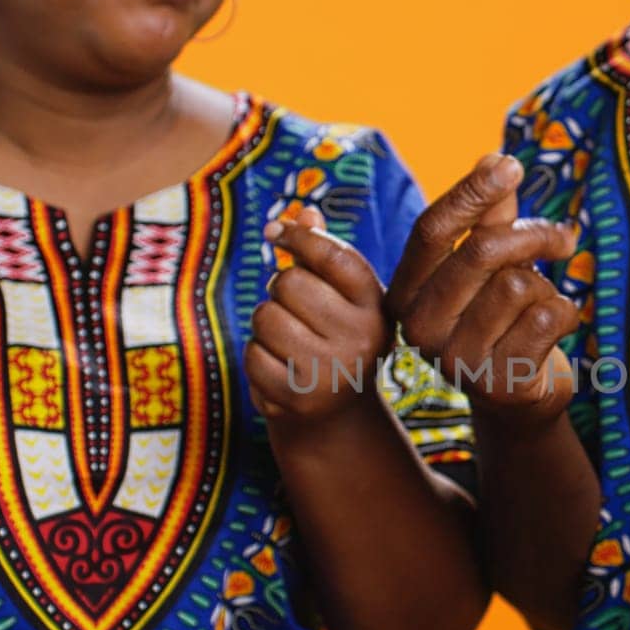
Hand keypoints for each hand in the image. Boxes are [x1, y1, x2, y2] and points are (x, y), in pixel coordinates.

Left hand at [246, 208, 389, 422]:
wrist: (338, 416)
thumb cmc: (335, 339)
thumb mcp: (340, 296)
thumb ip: (322, 254)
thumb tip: (304, 212)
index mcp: (377, 306)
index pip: (334, 255)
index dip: (299, 236)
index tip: (275, 232)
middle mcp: (361, 338)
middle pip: (289, 284)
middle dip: (280, 291)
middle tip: (293, 310)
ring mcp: (331, 371)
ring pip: (265, 317)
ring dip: (265, 325)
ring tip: (287, 340)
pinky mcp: (299, 398)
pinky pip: (252, 354)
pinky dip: (257, 357)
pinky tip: (280, 368)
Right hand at [385, 155, 579, 427]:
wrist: (518, 398)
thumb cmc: (502, 319)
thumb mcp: (490, 266)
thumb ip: (489, 217)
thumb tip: (493, 158)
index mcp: (407, 291)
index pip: (432, 230)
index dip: (471, 192)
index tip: (510, 164)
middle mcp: (419, 328)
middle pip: (482, 251)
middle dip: (532, 236)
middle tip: (564, 238)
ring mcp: (455, 361)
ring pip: (518, 285)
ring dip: (544, 286)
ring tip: (539, 305)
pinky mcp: (498, 384)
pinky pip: (547, 317)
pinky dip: (564, 313)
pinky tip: (552, 330)